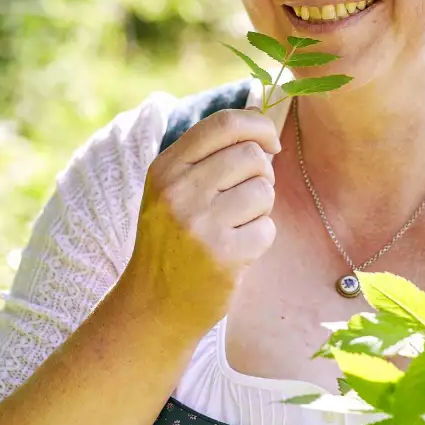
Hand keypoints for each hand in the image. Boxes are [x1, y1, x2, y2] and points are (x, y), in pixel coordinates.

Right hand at [119, 108, 282, 332]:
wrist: (154, 305)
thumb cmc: (172, 241)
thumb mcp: (173, 190)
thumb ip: (209, 155)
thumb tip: (262, 119)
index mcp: (165, 167)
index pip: (223, 124)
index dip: (258, 125)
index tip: (271, 143)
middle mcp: (178, 191)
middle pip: (251, 156)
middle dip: (261, 175)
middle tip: (245, 199)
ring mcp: (199, 223)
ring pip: (263, 191)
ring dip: (260, 210)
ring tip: (235, 227)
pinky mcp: (222, 255)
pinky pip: (267, 229)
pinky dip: (259, 240)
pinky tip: (236, 251)